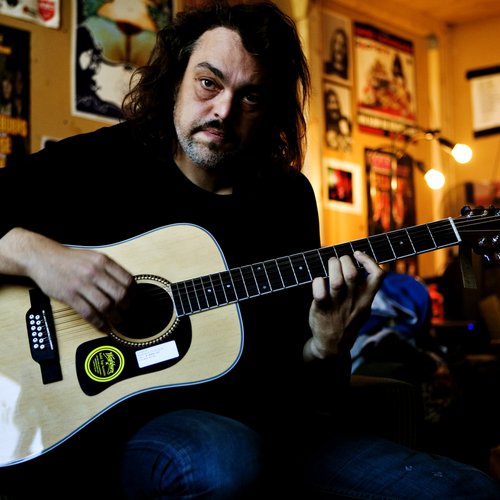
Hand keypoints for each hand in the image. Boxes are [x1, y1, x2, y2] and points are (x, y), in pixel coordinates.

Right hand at [1, 229, 132, 331]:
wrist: (43, 257)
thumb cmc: (70, 260)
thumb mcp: (94, 257)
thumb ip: (110, 269)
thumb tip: (128, 285)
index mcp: (103, 261)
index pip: (127, 280)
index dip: (134, 293)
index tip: (134, 300)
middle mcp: (94, 272)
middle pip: (120, 294)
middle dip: (127, 307)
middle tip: (127, 311)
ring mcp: (81, 284)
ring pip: (106, 306)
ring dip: (115, 317)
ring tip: (117, 320)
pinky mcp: (69, 296)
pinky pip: (89, 313)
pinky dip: (99, 323)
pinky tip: (103, 327)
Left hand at [307, 251, 383, 358]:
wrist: (333, 346)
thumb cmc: (347, 320)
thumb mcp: (363, 308)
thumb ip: (364, 290)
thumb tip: (361, 264)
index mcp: (366, 299)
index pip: (378, 276)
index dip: (369, 260)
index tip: (358, 255)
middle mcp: (353, 301)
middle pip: (352, 274)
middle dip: (345, 260)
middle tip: (339, 260)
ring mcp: (337, 305)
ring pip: (336, 280)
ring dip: (332, 266)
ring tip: (330, 264)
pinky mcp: (322, 309)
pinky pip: (319, 291)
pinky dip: (317, 281)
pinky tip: (318, 280)